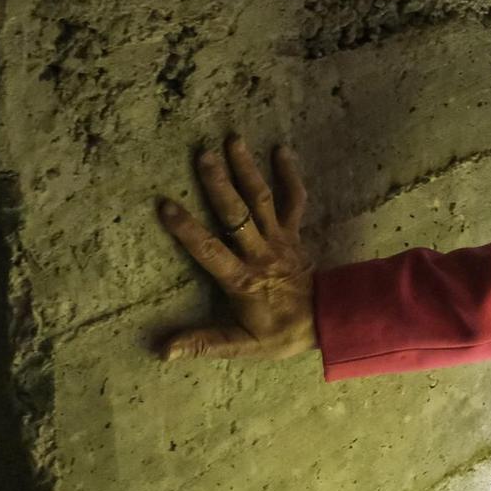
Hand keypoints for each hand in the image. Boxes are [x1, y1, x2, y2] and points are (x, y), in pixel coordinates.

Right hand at [154, 134, 316, 360]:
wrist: (328, 320)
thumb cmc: (280, 333)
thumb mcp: (241, 345)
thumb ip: (203, 343)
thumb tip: (161, 350)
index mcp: (243, 280)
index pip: (210, 251)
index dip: (188, 229)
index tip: (166, 205)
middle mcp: (261, 253)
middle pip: (237, 215)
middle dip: (219, 184)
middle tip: (204, 154)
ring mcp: (280, 239)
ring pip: (263, 200)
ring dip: (247, 169)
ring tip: (233, 139)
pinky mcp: (295, 232)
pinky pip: (295, 199)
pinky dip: (290, 175)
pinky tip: (282, 150)